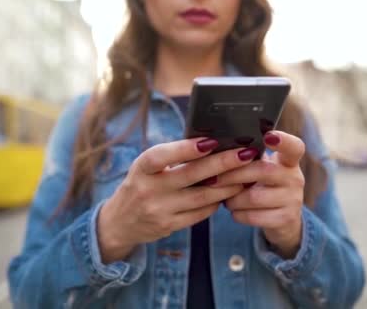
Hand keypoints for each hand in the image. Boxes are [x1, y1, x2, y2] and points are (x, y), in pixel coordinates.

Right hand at [97, 138, 259, 262]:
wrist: (120, 222)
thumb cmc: (141, 184)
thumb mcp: (146, 167)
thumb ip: (172, 157)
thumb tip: (211, 143)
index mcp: (141, 169)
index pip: (161, 156)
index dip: (185, 149)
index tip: (210, 141)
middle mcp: (148, 190)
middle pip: (189, 175)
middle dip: (221, 163)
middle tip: (245, 154)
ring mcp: (159, 210)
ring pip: (201, 197)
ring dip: (227, 185)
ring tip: (246, 174)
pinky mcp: (169, 226)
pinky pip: (200, 213)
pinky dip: (217, 202)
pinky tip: (230, 192)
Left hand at [214, 131, 305, 258]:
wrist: (281, 219)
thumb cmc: (262, 186)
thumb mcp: (261, 169)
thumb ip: (247, 158)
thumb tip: (215, 150)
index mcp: (288, 160)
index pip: (294, 147)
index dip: (283, 140)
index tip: (268, 136)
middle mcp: (295, 178)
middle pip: (263, 170)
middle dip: (233, 175)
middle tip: (213, 179)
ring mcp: (293, 200)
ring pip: (254, 197)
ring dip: (233, 198)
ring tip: (224, 197)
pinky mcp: (286, 219)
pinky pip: (254, 216)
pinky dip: (238, 214)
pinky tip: (234, 211)